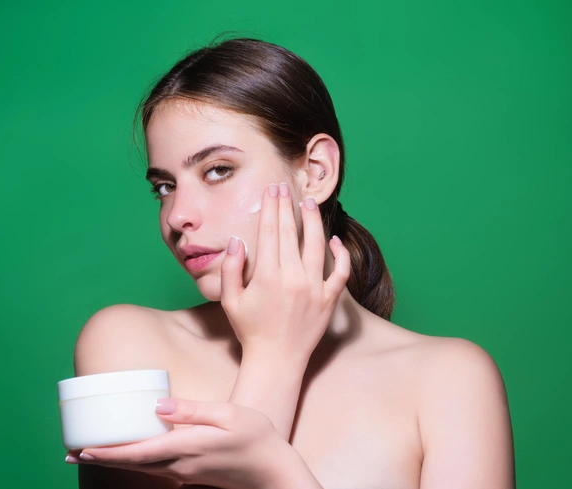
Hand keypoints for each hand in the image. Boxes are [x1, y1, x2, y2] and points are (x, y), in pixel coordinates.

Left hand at [67, 398, 305, 488]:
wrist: (275, 473)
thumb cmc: (256, 439)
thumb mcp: (227, 415)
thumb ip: (191, 410)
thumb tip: (157, 406)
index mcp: (186, 447)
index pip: (137, 452)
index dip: (106, 452)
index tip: (79, 451)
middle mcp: (180, 465)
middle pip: (132, 464)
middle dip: (100, 458)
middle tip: (70, 454)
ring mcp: (186, 474)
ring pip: (142, 468)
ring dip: (115, 461)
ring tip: (92, 454)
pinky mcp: (193, 475)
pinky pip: (156, 469)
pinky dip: (136, 462)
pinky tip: (133, 454)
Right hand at [220, 182, 350, 362]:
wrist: (277, 361)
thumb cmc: (250, 331)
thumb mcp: (230, 300)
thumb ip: (231, 269)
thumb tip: (238, 241)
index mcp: (267, 276)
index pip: (269, 232)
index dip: (270, 208)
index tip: (271, 191)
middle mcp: (293, 279)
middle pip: (290, 233)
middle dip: (286, 207)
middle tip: (285, 187)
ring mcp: (315, 289)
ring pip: (317, 245)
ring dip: (313, 221)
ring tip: (308, 203)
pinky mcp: (329, 300)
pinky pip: (341, 272)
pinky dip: (340, 254)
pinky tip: (335, 240)